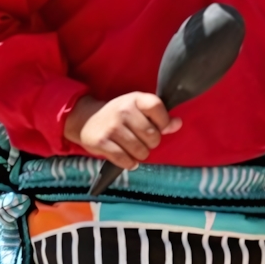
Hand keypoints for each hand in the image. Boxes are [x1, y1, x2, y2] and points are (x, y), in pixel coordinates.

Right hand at [63, 93, 182, 169]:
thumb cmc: (120, 115)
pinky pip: (124, 160)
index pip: (157, 108)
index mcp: (135, 99)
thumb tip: (177, 124)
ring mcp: (112, 127)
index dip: (164, 122)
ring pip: (140, 151)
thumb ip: (160, 116)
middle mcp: (123, 111)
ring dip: (141, 155)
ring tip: (135, 149)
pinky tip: (128, 159)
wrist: (87, 118)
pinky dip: (130, 164)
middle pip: (152, 135)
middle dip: (152, 143)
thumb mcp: (139, 108)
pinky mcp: (101, 142)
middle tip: (144, 141)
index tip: (160, 128)